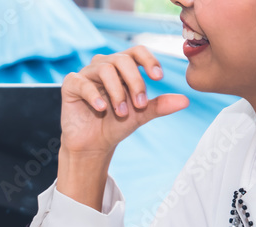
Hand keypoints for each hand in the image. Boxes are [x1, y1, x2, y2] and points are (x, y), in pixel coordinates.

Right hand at [60, 46, 189, 157]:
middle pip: (122, 59)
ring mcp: (86, 75)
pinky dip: (94, 95)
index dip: (148, 60)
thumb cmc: (116, 125)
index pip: (136, 52)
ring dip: (117, 91)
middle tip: (140, 104)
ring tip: (122, 112)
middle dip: (135, 81)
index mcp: (121, 68)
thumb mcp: (141, 115)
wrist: (93, 145)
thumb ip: (160, 105)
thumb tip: (185, 100)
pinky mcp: (70, 86)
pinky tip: (102, 108)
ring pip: (105, 68)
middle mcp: (103, 66)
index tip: (159, 77)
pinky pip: (82, 82)